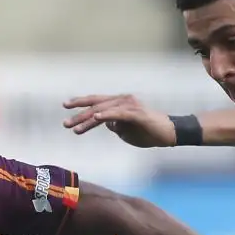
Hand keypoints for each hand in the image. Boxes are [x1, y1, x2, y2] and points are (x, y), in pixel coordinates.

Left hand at [63, 94, 177, 147]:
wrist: (170, 133)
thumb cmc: (149, 132)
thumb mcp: (126, 130)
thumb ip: (114, 125)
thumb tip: (104, 122)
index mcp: (119, 103)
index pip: (96, 101)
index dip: (81, 103)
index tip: (65, 107)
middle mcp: (123, 100)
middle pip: (96, 105)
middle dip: (79, 115)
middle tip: (65, 124)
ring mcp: (130, 105)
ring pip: (104, 110)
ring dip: (88, 119)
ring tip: (75, 128)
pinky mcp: (137, 113)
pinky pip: (118, 114)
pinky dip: (107, 115)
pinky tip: (96, 118)